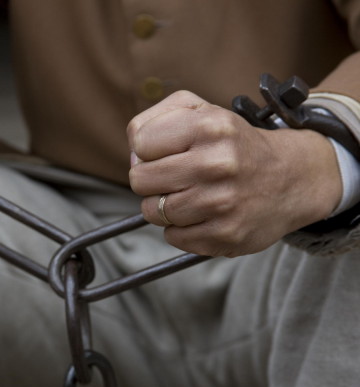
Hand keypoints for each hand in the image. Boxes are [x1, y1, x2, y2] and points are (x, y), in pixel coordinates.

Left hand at [127, 90, 342, 256]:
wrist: (292, 177)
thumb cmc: (233, 143)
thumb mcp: (199, 110)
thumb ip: (153, 120)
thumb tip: (133, 155)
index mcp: (209, 126)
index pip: (140, 144)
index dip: (147, 149)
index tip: (166, 151)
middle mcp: (216, 164)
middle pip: (139, 180)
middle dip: (151, 179)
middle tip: (175, 176)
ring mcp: (221, 203)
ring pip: (151, 211)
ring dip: (163, 206)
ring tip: (190, 194)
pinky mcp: (225, 235)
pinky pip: (172, 237)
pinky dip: (180, 228)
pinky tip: (201, 214)